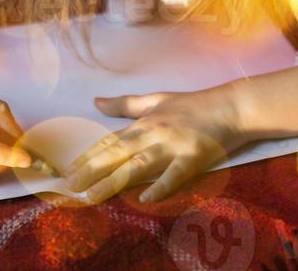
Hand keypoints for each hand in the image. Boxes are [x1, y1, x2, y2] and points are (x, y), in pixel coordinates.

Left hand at [64, 85, 248, 203]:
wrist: (229, 107)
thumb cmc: (192, 105)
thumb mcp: (155, 99)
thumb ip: (125, 104)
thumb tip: (95, 102)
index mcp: (143, 122)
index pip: (110, 142)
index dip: (87, 157)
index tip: (67, 172)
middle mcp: (153, 133)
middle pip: (117, 154)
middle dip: (90, 171)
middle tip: (68, 188)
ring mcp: (172, 146)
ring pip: (138, 165)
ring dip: (113, 180)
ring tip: (91, 195)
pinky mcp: (193, 158)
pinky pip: (174, 175)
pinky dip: (161, 186)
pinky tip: (145, 199)